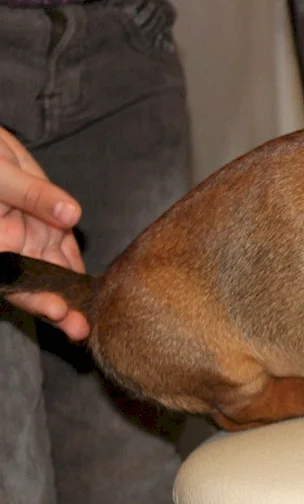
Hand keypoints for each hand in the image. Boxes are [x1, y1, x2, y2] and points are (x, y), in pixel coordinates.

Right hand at [0, 127, 88, 340]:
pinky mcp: (48, 229)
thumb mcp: (1, 174)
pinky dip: (78, 273)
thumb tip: (71, 216)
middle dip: (54, 309)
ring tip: (90, 323)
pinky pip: (65, 255)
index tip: (54, 308)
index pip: (9, 277)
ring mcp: (29, 240)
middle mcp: (9, 248)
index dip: (29, 296)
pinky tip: (95, 294)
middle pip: (30, 286)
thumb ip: (33, 195)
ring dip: (70, 299)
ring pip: (51, 276)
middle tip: (78, 329)